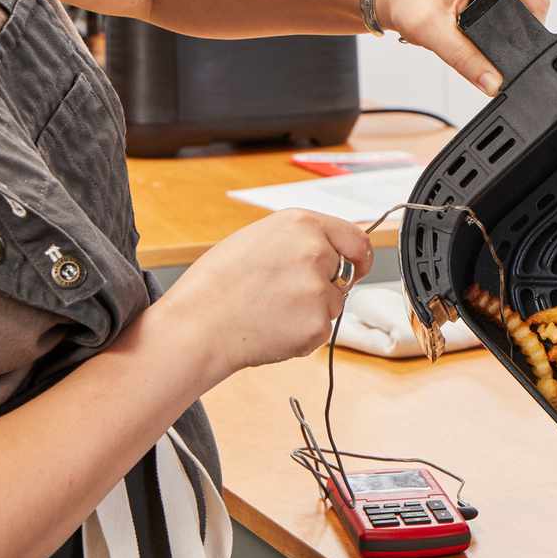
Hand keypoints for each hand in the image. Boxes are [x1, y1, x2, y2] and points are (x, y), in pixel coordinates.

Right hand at [157, 209, 374, 385]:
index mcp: (301, 224)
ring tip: (270, 309)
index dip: (359, 257)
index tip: (359, 266)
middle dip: (325, 285)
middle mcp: (316, 252)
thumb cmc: (217, 283)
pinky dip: (303, 333)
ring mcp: (319, 290)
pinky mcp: (317, 324)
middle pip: (345, 274)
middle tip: (284, 294)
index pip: (356, 239)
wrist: (197, 324)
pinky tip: (272, 327)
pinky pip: (321, 330)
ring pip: (334, 304)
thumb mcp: (259, 238)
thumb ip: (300, 241)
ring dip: (311, 310)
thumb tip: (331, 248)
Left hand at [374, 0, 549, 96]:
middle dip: (518, 25)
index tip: (504, 46)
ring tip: (479, 21)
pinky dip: (509, 9)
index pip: (536, 1)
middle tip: (481, 32)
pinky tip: (485, 13)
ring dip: (513, 17)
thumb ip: (465, 59)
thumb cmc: (409, 3)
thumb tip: (494, 84)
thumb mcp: (433, 32)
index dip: (529, 31)